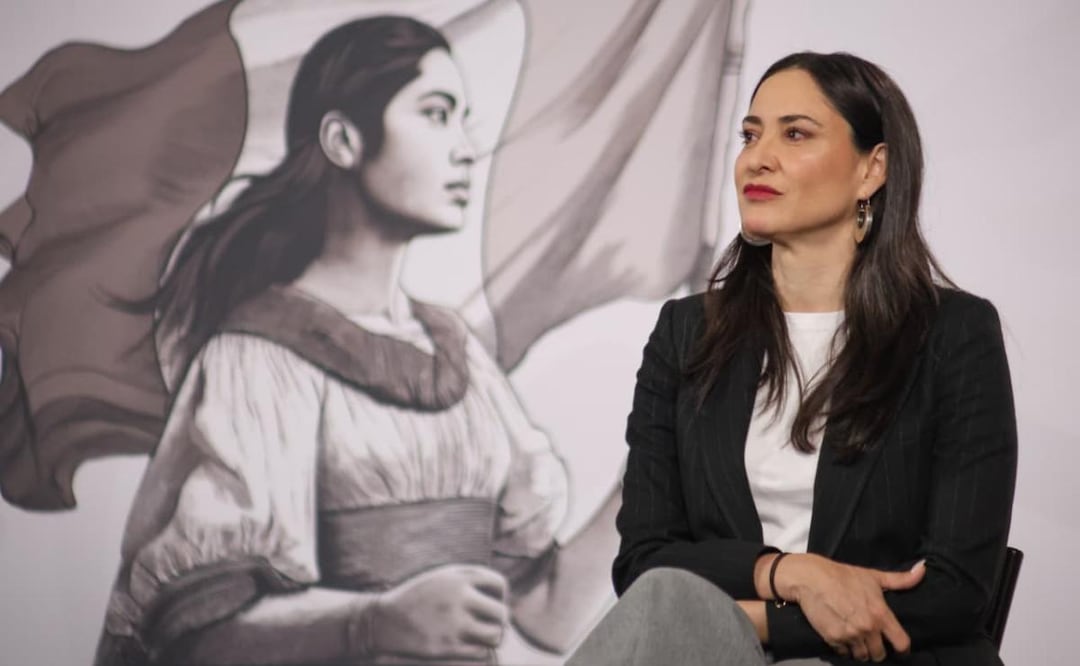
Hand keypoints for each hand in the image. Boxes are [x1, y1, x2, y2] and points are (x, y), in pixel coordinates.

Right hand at [371, 564, 508, 660]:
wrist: (384, 620)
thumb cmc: (419, 597)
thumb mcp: (442, 576)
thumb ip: (471, 578)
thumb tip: (503, 593)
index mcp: (459, 578)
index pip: (499, 585)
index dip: (500, 595)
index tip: (491, 603)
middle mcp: (458, 598)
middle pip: (502, 613)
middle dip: (499, 620)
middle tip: (490, 624)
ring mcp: (453, 624)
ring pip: (495, 635)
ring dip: (492, 637)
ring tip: (483, 636)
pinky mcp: (446, 647)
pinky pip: (480, 652)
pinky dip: (478, 650)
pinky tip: (467, 645)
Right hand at [774, 554, 924, 661]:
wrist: (811, 578)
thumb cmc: (843, 575)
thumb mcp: (873, 576)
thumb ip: (900, 579)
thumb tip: (923, 568)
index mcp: (881, 614)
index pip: (902, 643)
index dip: (903, 650)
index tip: (900, 650)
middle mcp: (868, 628)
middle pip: (880, 655)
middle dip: (876, 650)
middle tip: (871, 641)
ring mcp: (850, 635)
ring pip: (862, 657)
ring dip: (860, 651)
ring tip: (856, 640)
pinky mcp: (833, 639)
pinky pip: (844, 654)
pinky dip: (844, 649)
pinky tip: (843, 637)